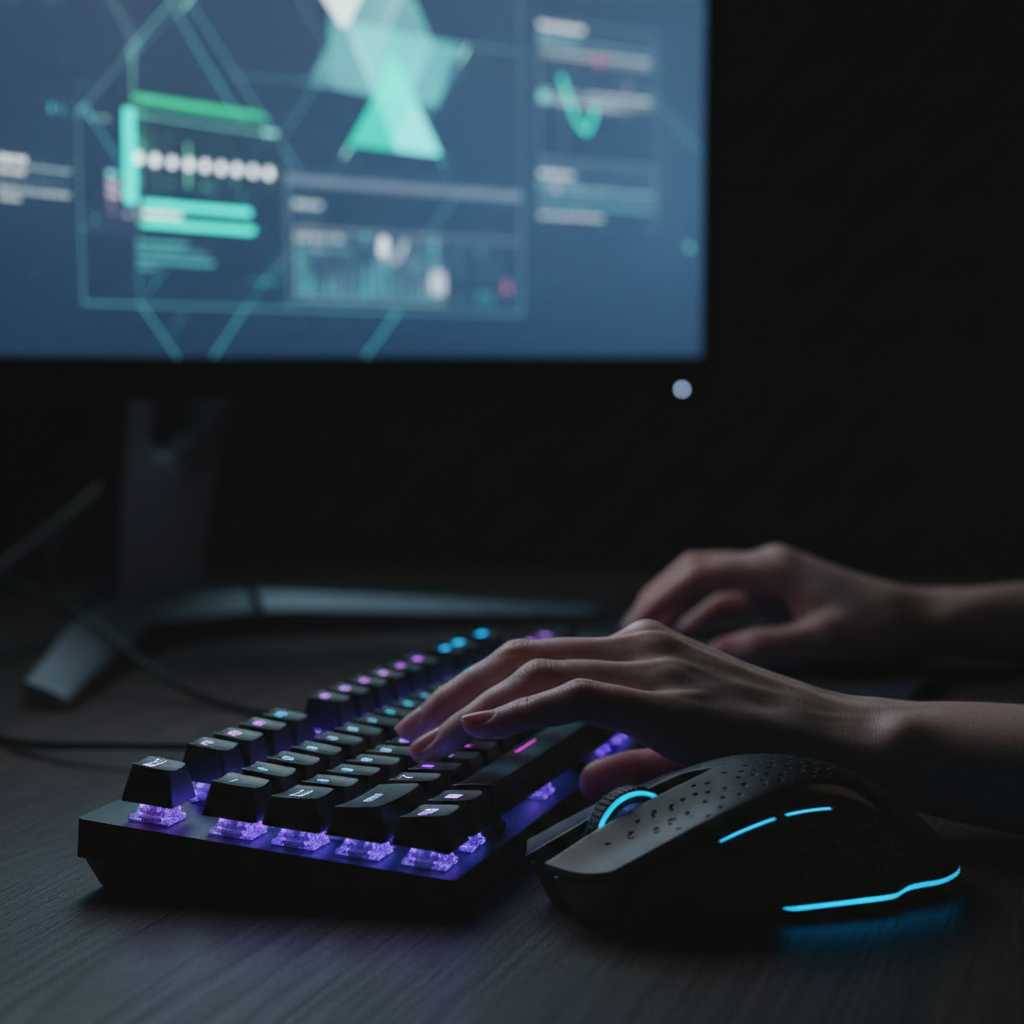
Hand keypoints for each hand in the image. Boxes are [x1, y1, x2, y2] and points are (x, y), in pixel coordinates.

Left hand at [397, 620, 872, 798]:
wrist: (834, 737)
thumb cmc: (765, 741)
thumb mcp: (678, 747)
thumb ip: (624, 757)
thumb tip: (580, 778)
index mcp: (635, 650)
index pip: (538, 660)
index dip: (480, 689)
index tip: (442, 725)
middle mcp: (633, 644)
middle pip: (519, 656)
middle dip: (455, 693)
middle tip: (412, 730)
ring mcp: (646, 661)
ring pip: (532, 669)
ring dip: (470, 704)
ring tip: (429, 738)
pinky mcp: (659, 690)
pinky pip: (571, 692)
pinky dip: (518, 709)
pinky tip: (481, 729)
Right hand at [620, 542, 927, 666]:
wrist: (916, 617)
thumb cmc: (877, 625)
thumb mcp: (822, 640)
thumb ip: (766, 644)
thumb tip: (712, 654)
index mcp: (773, 566)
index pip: (700, 570)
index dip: (662, 594)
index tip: (635, 621)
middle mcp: (765, 564)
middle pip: (693, 572)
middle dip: (658, 598)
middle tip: (627, 631)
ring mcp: (768, 577)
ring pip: (706, 587)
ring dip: (677, 609)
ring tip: (646, 640)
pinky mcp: (774, 594)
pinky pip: (725, 602)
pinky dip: (701, 618)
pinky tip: (686, 642)